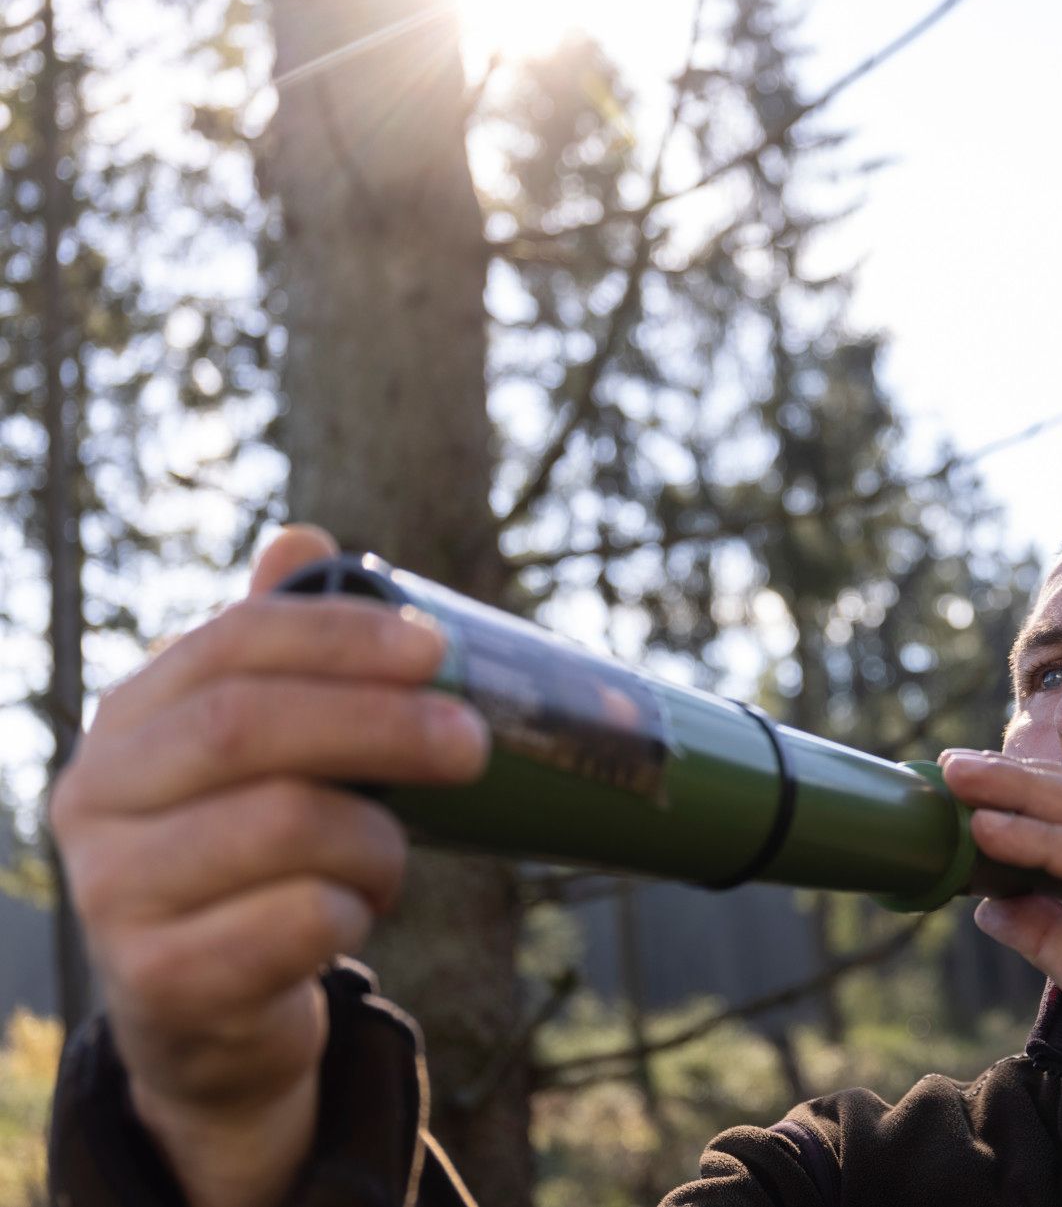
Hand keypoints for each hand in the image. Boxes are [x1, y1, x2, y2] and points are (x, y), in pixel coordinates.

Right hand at [48, 526, 490, 1205]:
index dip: (341, 636)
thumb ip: (279, 654)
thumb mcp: (262, 753)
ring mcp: (113, 891)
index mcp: (129, 719)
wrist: (207, 1015)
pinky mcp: (158, 980)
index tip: (438, 648)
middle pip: (250, 726)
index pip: (233, 643)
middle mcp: (96, 796)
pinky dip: (351, 913)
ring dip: (375, 840)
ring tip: (392, 857)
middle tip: (473, 742)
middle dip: (383, 724)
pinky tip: (349, 915)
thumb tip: (306, 539)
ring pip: (283, 826)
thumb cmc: (253, 857)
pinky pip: (295, 924)